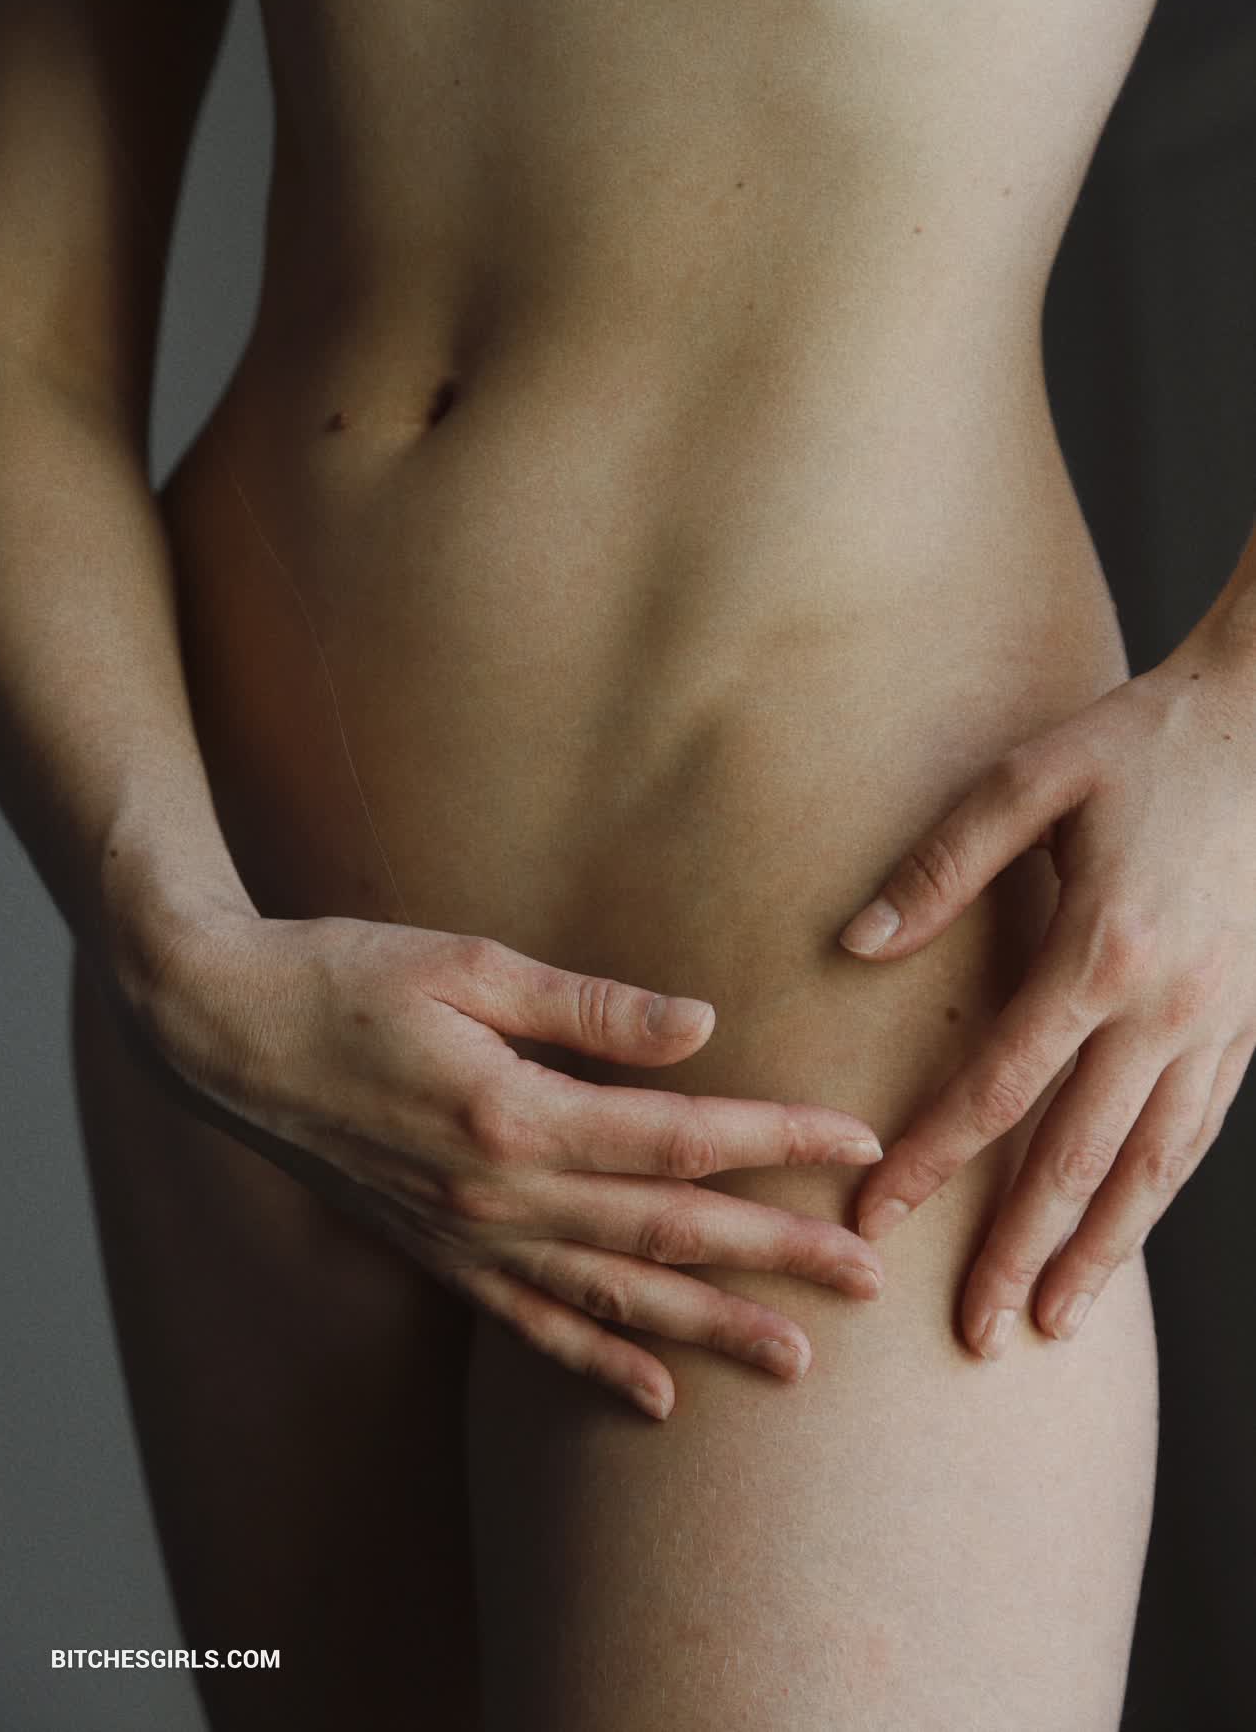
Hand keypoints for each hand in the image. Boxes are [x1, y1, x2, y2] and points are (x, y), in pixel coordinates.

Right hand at [128, 910, 886, 1419]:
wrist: (223, 1031)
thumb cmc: (346, 975)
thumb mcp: (469, 965)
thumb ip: (590, 1007)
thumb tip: (702, 1026)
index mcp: (516, 1111)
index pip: (681, 1135)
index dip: (779, 1138)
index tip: (860, 1141)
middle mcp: (498, 1195)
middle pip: (666, 1231)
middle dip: (776, 1253)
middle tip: (869, 1277)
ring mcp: (465, 1239)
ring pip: (611, 1297)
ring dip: (709, 1329)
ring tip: (797, 1363)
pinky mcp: (436, 1256)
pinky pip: (528, 1324)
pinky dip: (595, 1362)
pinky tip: (655, 1396)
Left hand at [837, 637, 1255, 1359]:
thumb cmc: (1143, 740)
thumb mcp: (1029, 779)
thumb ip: (940, 866)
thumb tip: (857, 941)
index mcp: (1099, 950)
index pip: (995, 1089)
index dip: (932, 1161)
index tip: (878, 1218)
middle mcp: (1166, 1006)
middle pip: (1077, 1157)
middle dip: (1019, 1251)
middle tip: (975, 1333)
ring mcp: (1222, 1021)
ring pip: (1154, 1166)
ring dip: (1101, 1250)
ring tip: (1054, 1321)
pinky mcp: (1254, 1021)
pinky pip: (1201, 1129)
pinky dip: (1159, 1193)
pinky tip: (1126, 1230)